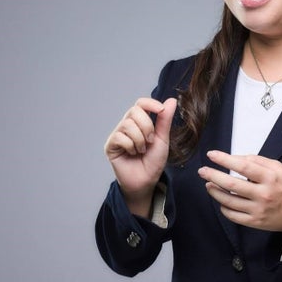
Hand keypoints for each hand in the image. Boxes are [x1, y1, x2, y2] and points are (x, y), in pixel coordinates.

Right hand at [104, 97, 176, 214]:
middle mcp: (127, 125)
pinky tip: (132, 154)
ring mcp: (117, 134)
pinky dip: (131, 146)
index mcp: (140, 122)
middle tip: (150, 141)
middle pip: (134, 110)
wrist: (146, 181)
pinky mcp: (110, 145)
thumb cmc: (154, 161)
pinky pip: (120, 137)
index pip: (141, 103)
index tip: (161, 110)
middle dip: (147, 126)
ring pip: (128, 124)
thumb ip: (165, 120)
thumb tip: (172, 100)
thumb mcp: (162, 138)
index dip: (150, 103)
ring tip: (141, 150)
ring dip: (140, 139)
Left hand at [198, 150, 281, 233]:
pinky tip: (220, 199)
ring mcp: (258, 210)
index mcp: (270, 178)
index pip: (243, 166)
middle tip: (202, 170)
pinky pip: (232, 215)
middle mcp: (263, 194)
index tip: (212, 155)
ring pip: (228, 201)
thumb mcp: (278, 168)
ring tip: (208, 184)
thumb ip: (258, 161)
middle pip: (231, 184)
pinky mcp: (254, 222)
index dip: (225, 160)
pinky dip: (223, 206)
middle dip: (213, 175)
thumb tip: (236, 158)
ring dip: (214, 191)